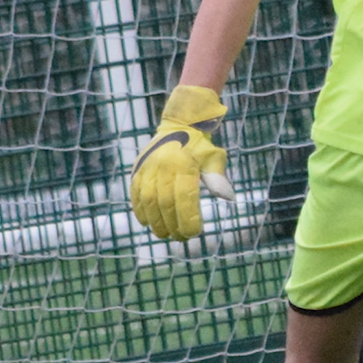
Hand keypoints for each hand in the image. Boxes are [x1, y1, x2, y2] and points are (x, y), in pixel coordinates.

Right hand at [130, 85, 234, 239]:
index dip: (188, 219)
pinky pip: (135, 193)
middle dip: (172, 224)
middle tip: (179, 238)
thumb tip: (228, 198)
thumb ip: (218, 178)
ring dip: (155, 221)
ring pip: (148, 200)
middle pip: (165, 203)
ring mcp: (148, 167)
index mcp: (184, 164)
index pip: (185, 198)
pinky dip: (139, 209)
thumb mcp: (214, 158)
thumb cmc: (200, 147)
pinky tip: (146, 222)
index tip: (194, 233)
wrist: (179, 124)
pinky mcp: (137, 168)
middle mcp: (163, 166)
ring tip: (163, 234)